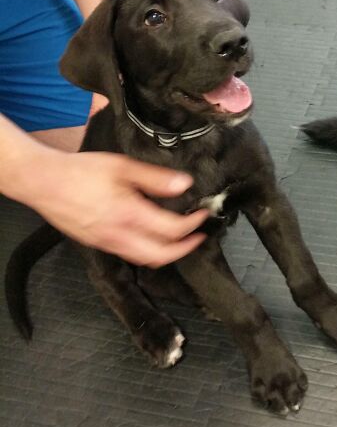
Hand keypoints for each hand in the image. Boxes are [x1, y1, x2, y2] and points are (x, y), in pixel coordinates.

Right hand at [17, 149, 207, 266]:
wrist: (43, 182)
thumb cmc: (80, 171)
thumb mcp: (122, 166)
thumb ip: (155, 178)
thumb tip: (184, 184)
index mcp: (128, 214)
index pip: (171, 230)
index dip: (193, 225)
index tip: (203, 214)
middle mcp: (118, 235)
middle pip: (161, 256)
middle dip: (185, 249)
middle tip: (199, 236)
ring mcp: (106, 243)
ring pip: (145, 259)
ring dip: (167, 253)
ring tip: (181, 239)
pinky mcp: (98, 243)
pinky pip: (129, 255)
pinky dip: (148, 251)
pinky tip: (152, 237)